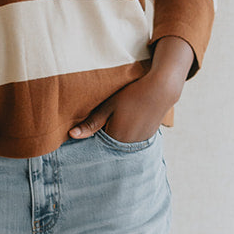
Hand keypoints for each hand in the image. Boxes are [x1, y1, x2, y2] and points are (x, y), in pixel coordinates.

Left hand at [69, 36, 194, 143]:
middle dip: (105, 134)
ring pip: (122, 142)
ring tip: (123, 115)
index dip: (95, 132)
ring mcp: (140, 142)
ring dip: (118, 133)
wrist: (161, 89)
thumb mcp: (108, 106)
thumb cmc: (132, 94)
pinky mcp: (148, 138)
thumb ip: (91, 123)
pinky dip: (129, 132)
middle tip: (111, 115)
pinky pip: (133, 140)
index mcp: (115, 137)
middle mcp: (128, 144)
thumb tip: (71, 135)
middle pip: (110, 144)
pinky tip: (132, 118)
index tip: (96, 121)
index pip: (97, 143)